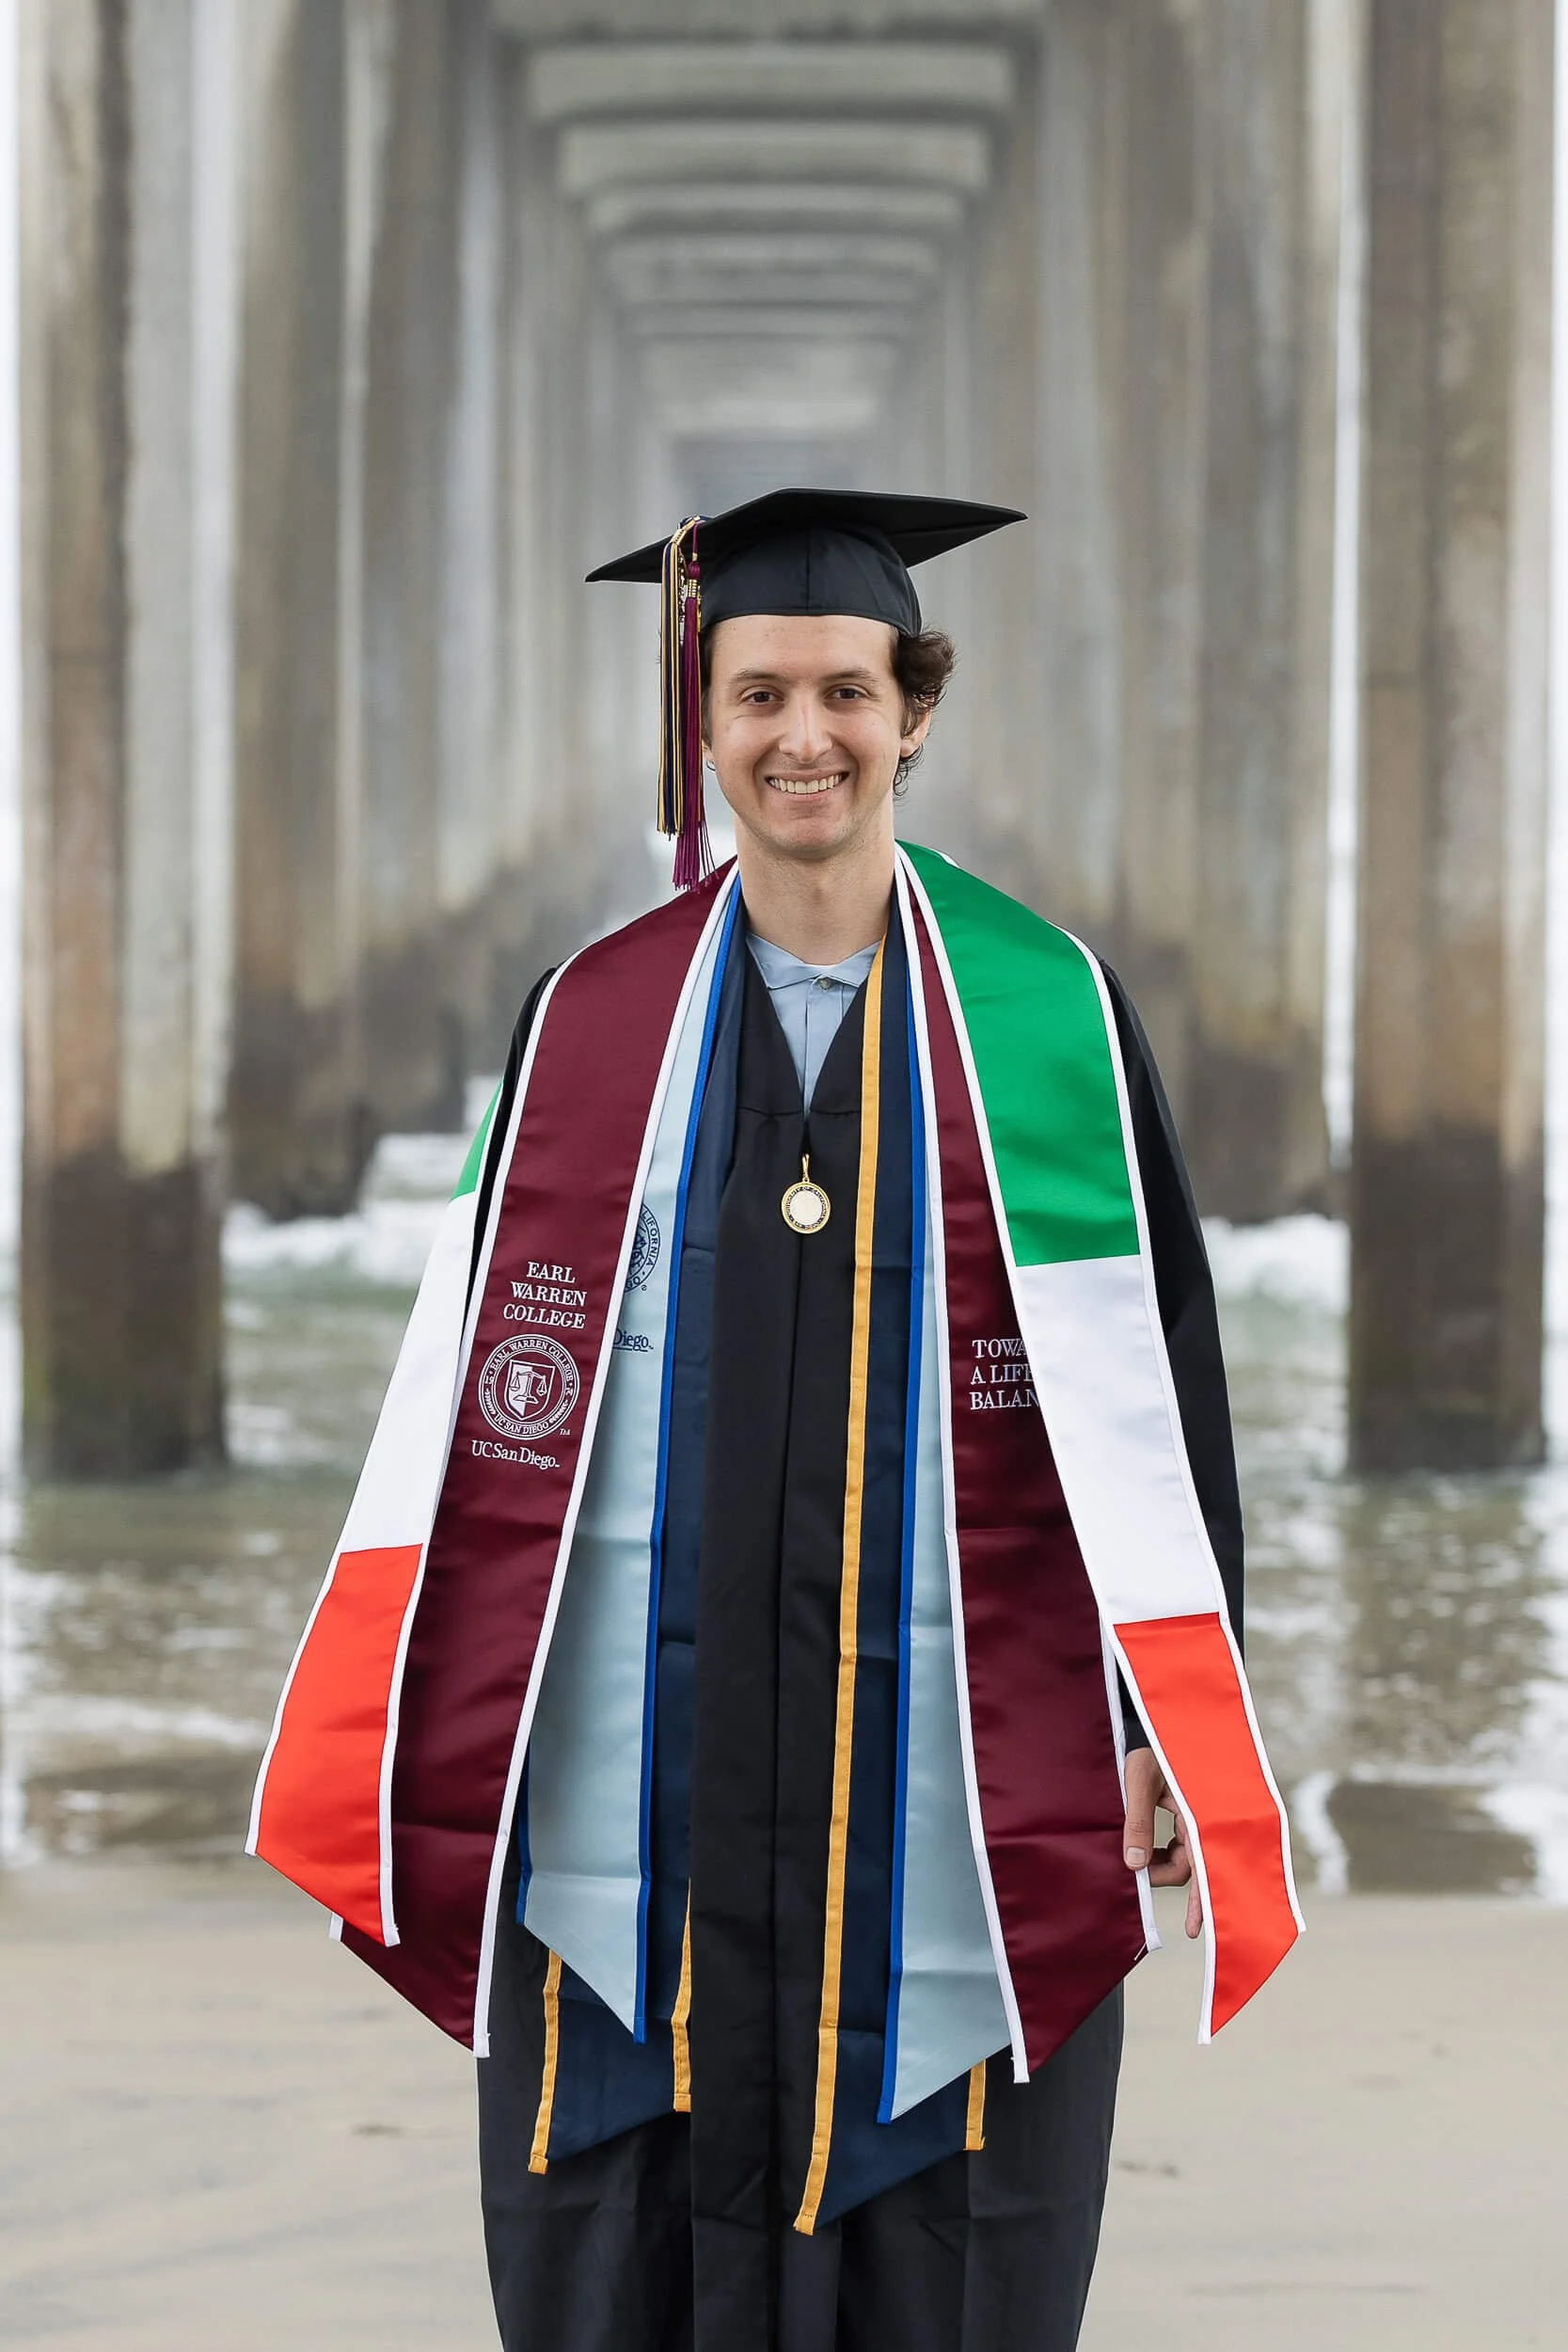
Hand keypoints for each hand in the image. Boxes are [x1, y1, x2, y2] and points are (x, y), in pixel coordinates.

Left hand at [1122, 1747, 1202, 1939]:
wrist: (1155, 1724)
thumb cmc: (1150, 1748)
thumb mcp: (1139, 1781)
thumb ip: (1137, 1821)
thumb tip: (1134, 1864)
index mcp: (1202, 1812)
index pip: (1203, 1866)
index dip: (1202, 1902)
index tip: (1196, 1930)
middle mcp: (1206, 1819)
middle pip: (1192, 1866)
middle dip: (1166, 1877)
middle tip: (1141, 1885)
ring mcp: (1199, 1818)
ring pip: (1186, 1858)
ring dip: (1164, 1865)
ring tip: (1138, 1863)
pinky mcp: (1190, 1815)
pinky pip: (1183, 1846)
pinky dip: (1166, 1853)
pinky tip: (1147, 1851)